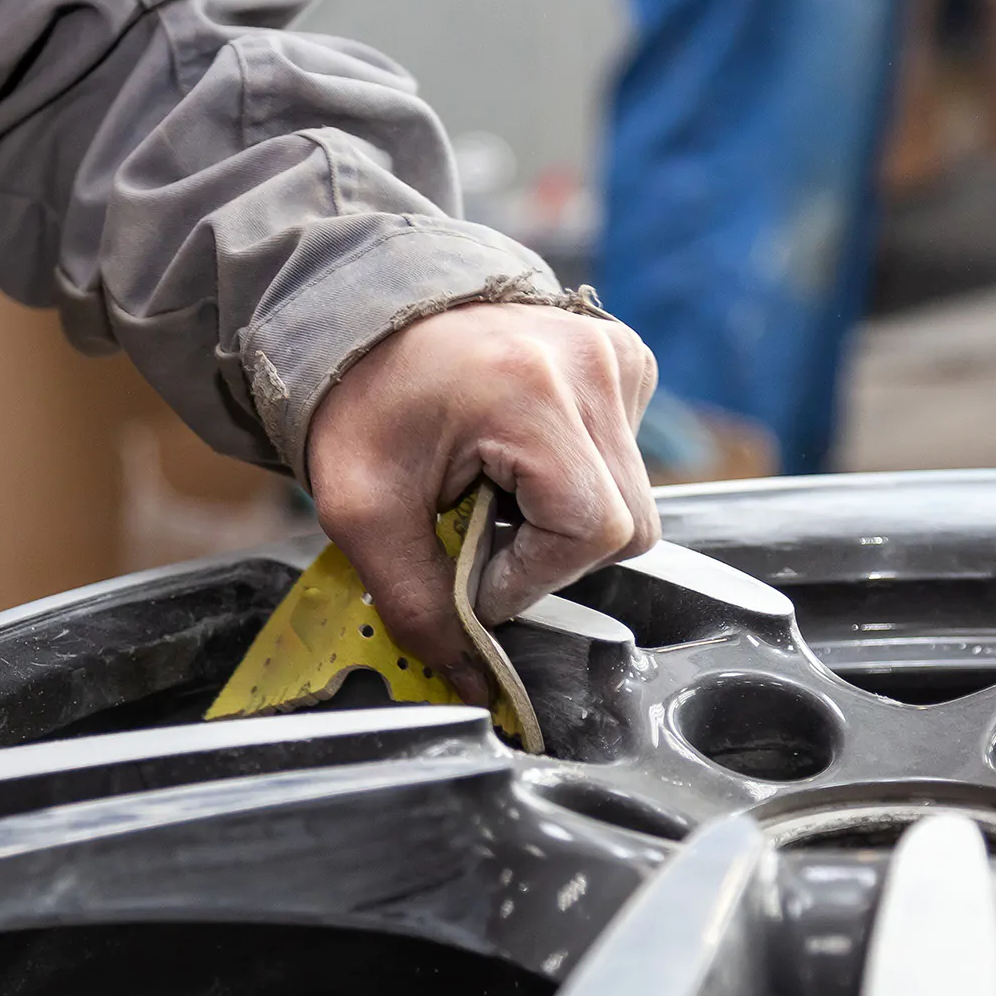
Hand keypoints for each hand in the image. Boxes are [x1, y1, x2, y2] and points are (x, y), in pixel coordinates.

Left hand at [305, 302, 660, 701]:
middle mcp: (591, 366)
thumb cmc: (360, 401)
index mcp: (530, 393)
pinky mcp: (624, 359)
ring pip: (636, 500)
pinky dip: (581, 479)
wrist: (364, 315)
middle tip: (484, 537)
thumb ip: (418, 604)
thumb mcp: (364, 513)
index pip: (588, 532)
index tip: (475, 572)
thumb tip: (472, 680)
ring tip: (499, 492)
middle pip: (628, 526)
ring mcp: (614, 357)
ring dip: (568, 521)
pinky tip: (524, 459)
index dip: (533, 576)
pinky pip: (628, 457)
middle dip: (553, 555)